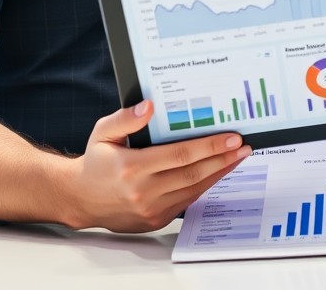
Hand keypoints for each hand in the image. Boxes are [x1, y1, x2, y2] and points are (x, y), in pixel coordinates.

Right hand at [68, 100, 251, 231]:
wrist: (81, 198)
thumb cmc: (95, 162)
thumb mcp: (103, 132)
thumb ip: (126, 118)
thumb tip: (150, 106)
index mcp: (132, 167)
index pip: (181, 154)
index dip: (210, 146)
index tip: (232, 137)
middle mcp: (143, 191)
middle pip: (193, 173)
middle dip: (223, 159)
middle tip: (244, 147)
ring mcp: (151, 209)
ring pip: (194, 189)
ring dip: (219, 173)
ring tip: (237, 158)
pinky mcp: (155, 219)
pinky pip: (187, 201)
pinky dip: (204, 186)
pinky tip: (216, 173)